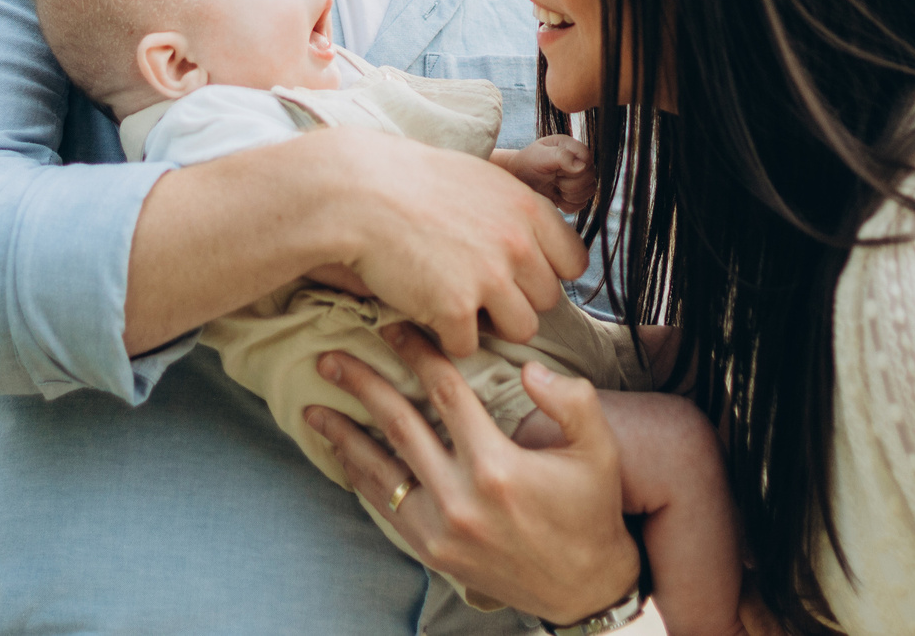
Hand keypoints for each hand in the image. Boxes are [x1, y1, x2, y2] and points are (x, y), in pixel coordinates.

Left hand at [306, 324, 641, 623]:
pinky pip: (385, 507)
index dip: (417, 353)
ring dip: (344, 436)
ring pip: (379, 471)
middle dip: (361, 386)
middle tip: (331, 359)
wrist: (583, 587)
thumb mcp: (599, 451)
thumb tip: (531, 369)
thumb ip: (572, 401)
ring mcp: (440, 529)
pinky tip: (342, 456)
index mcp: (497, 466)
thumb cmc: (590, 511)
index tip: (393, 327)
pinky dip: (359, 478)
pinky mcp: (432, 551)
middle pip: (398, 425)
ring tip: (315, 408)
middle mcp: (460, 498)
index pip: (445, 392)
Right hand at [328, 131, 585, 355]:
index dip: (546, 272)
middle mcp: (517, 244)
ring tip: (456, 301)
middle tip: (477, 287)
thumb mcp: (480, 179)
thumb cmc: (412, 182)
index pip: (573, 263)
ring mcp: (489, 278)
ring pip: (521, 330)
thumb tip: (541, 239)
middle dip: (517, 300)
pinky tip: (426, 308)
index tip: (519, 274)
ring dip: (491, 324)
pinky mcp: (455, 309)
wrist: (355, 194)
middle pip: (548, 300)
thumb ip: (517, 211)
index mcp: (528, 209)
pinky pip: (470, 345)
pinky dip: (448, 337)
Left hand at [495, 135, 595, 213]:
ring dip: (569, 194)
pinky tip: (555, 196)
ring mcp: (579, 178)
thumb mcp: (539, 156)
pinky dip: (567, 204)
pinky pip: (581, 204)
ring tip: (554, 187)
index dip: (577, 168)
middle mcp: (578, 161)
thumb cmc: (527, 164)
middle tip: (552, 179)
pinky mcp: (576, 194)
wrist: (518, 181)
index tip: (558, 171)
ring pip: (589, 192)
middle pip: (590, 177)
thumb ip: (561, 156)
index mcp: (570, 147)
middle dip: (570, 183)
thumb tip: (582, 166)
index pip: (587, 157)